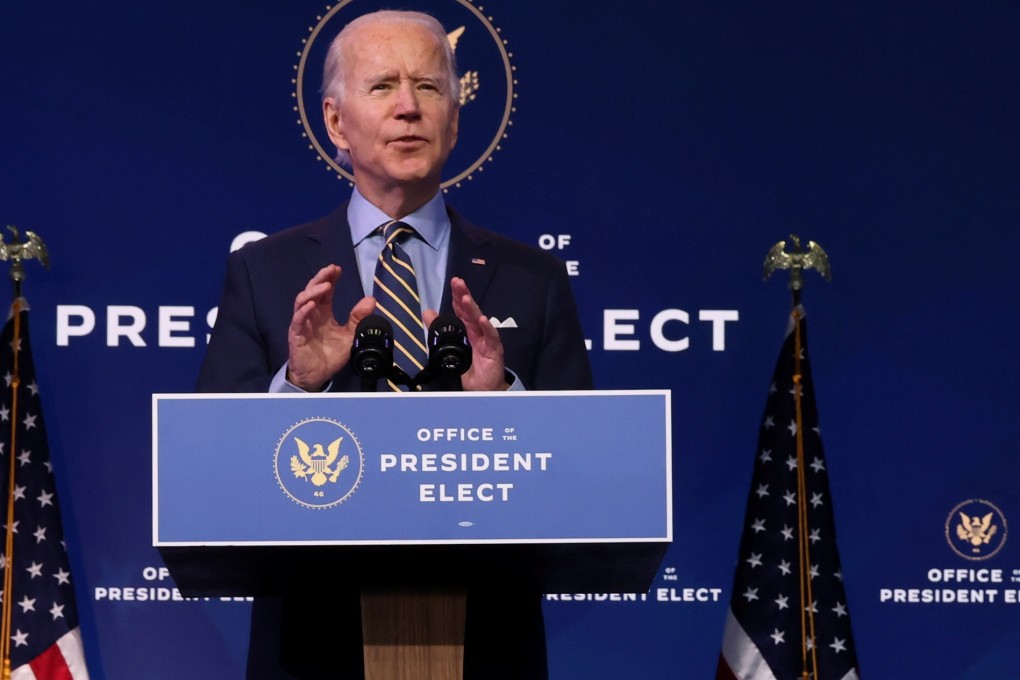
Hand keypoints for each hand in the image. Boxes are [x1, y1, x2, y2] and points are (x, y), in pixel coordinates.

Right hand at [287, 264, 375, 390]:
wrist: (317, 375)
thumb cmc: (330, 355)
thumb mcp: (349, 335)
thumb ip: (358, 318)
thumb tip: (371, 300)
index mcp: (323, 312)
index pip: (325, 291)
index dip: (331, 278)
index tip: (338, 269)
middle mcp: (312, 314)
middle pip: (312, 290)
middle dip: (321, 278)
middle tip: (331, 269)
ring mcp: (302, 323)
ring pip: (302, 301)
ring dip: (314, 291)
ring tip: (326, 285)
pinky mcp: (296, 334)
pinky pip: (298, 319)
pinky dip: (304, 311)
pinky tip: (313, 304)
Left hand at [435, 276, 508, 390]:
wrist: (483, 388)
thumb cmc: (470, 367)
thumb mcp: (450, 348)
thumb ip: (439, 330)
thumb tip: (427, 313)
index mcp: (467, 330)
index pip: (461, 310)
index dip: (457, 296)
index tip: (454, 282)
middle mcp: (477, 331)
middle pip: (470, 310)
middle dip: (464, 296)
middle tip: (458, 282)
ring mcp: (486, 339)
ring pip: (479, 320)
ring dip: (473, 309)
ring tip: (465, 298)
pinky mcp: (494, 350)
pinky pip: (491, 337)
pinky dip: (488, 328)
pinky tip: (483, 320)